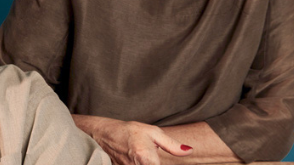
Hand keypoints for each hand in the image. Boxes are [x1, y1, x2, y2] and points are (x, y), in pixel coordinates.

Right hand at [73, 115, 192, 164]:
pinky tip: (141, 158)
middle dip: (156, 162)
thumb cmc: (130, 131)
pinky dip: (141, 163)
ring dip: (149, 162)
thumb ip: (172, 145)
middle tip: (154, 156)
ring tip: (146, 155)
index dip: (160, 164)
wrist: (104, 134)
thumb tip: (189, 151)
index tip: (160, 160)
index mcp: (146, 157)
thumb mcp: (153, 132)